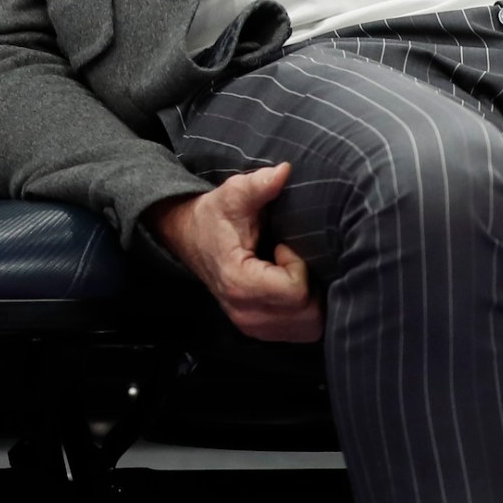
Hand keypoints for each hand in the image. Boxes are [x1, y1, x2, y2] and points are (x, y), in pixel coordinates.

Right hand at [146, 163, 319, 342]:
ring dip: (311, 299)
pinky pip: (301, 332)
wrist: (190, 239)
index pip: (296, 291)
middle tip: (291, 260)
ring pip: (309, 327)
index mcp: (239, 282)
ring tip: (292, 273)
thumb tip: (285, 170)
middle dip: (310, 283)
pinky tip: (291, 287)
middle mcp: (245, 313)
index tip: (283, 246)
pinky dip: (306, 311)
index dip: (299, 265)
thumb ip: (259, 185)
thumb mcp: (233, 195)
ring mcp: (252, 326)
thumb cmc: (215, 216)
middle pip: (307, 313)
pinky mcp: (259, 331)